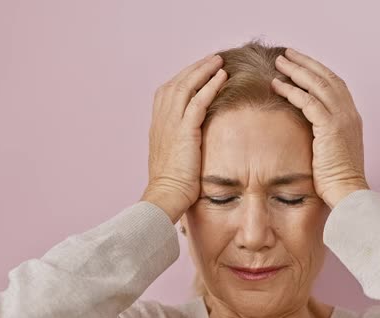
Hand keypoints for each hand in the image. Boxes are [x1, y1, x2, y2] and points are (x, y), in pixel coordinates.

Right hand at [142, 53, 227, 221]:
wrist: (165, 196)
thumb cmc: (172, 185)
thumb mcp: (173, 157)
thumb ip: (180, 142)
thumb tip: (194, 140)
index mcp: (158, 124)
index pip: (170, 91)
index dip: (185, 78)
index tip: (200, 71)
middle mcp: (161, 119)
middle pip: (178, 83)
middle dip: (196, 69)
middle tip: (212, 59)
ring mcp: (171, 123)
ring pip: (187, 86)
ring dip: (203, 70)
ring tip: (219, 61)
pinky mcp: (184, 131)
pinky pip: (198, 101)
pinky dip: (210, 85)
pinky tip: (222, 76)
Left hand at [271, 48, 369, 207]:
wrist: (349, 193)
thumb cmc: (337, 181)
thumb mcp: (332, 151)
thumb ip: (323, 135)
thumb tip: (306, 131)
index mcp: (351, 117)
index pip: (334, 85)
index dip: (317, 71)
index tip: (300, 64)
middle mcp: (349, 113)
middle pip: (327, 77)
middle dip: (306, 63)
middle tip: (287, 54)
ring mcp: (342, 118)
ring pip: (317, 84)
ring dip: (297, 70)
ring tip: (280, 61)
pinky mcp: (331, 127)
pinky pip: (308, 101)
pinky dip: (292, 90)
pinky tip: (277, 84)